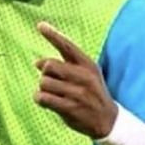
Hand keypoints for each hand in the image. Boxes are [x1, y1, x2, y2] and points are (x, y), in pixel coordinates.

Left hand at [34, 22, 117, 138]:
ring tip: (52, 94)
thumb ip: (63, 66)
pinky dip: (40, 99)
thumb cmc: (91, 93)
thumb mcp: (85, 75)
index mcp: (87, 64)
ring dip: (42, 89)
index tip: (40, 25)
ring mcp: (77, 93)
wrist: (107, 120)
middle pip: (49, 66)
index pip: (67, 46)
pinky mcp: (70, 108)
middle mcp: (83, 76)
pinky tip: (46, 102)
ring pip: (44, 83)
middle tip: (52, 82)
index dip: (53, 35)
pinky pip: (44, 98)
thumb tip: (37, 62)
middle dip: (45, 74)